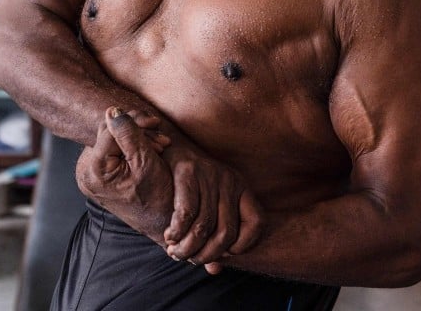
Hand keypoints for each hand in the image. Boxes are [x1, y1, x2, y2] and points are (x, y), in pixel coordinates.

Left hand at [75, 107, 173, 243]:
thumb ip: (129, 134)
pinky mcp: (96, 174)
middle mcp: (84, 172)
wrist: (159, 223)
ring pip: (110, 138)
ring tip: (158, 146)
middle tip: (160, 137)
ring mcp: (89, 173)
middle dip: (135, 130)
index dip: (133, 121)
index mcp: (94, 171)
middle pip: (107, 132)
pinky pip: (110, 149)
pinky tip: (148, 150)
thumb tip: (112, 110)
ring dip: (135, 137)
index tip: (156, 122)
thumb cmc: (157, 197)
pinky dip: (129, 146)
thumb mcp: (145, 163)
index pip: (109, 129)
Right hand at [161, 145, 264, 272]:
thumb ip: (210, 239)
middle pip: (227, 231)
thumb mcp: (204, 211)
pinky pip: (186, 212)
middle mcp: (230, 180)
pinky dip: (177, 232)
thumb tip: (215, 270)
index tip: (222, 253)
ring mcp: (210, 174)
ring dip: (187, 247)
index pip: (257, 222)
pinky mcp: (188, 170)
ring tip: (175, 252)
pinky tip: (169, 236)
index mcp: (241, 188)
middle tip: (188, 258)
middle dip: (206, 254)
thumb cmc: (184, 188)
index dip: (243, 245)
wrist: (163, 151)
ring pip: (205, 225)